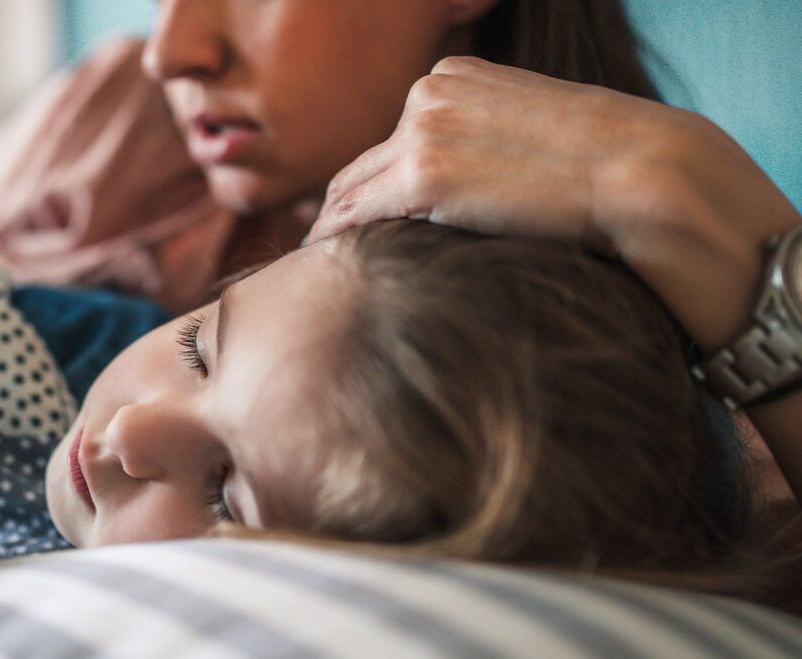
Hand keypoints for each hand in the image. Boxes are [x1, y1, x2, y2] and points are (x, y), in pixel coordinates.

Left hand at [311, 57, 801, 350]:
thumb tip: (462, 195)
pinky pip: (357, 217)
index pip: (391, 141)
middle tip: (317, 252)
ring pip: (348, 192)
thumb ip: (484, 152)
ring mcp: (423, 132)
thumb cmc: (606, 170)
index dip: (369, 187)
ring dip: (330, 233)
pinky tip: (324, 276)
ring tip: (315, 273)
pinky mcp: (425, 175)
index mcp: (453, 79)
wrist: (647, 175)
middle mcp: (428, 95)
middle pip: (360, 165)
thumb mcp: (530, 139)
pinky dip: (335, 246)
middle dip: (338, 210)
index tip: (348, 222)